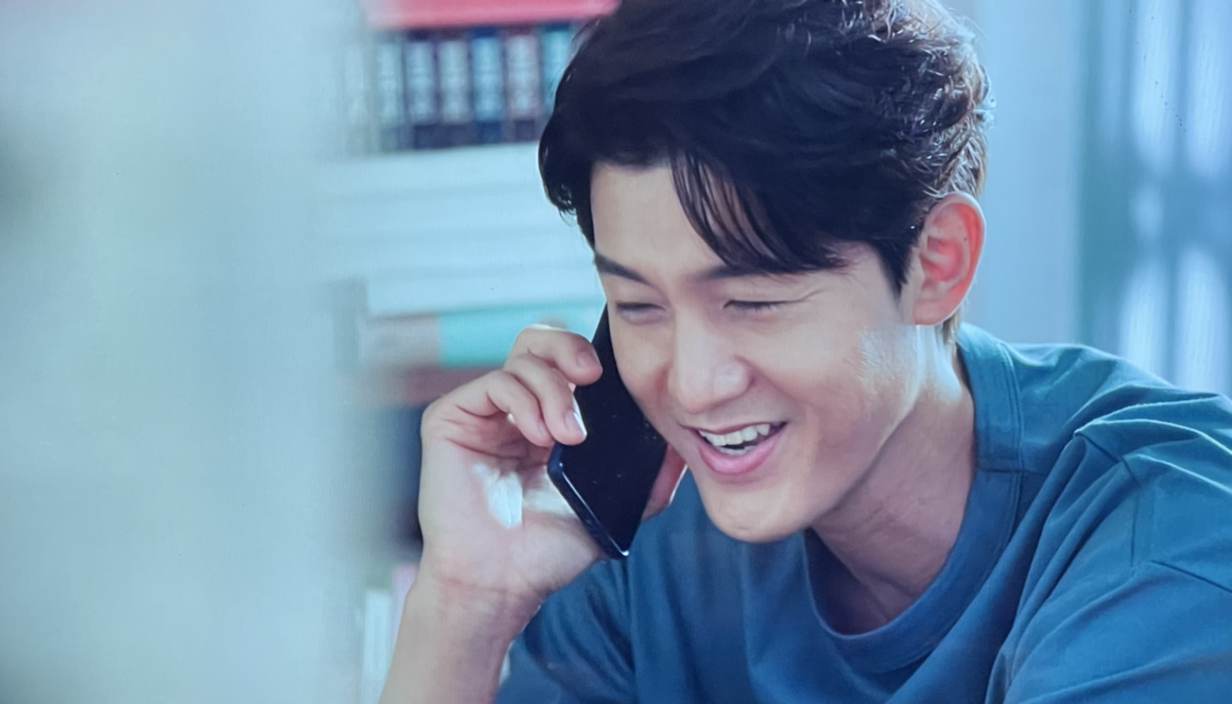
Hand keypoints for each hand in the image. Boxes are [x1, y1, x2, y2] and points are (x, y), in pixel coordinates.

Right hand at [416, 324, 686, 613]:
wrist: (502, 583)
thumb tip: (682, 444)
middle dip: (572, 349)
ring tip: (567, 436)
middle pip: (542, 341)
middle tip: (593, 376)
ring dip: (554, 391)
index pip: (569, 362)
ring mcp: (483, 413)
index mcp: (550, 421)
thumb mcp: (614, 508)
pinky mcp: (451, 418)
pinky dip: (523, 401)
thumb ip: (649, 478)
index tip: (618, 377)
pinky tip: (538, 436)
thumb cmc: (548, 553)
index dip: (592, 357)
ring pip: (522, 358)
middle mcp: (515, 410)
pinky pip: (493, 382)